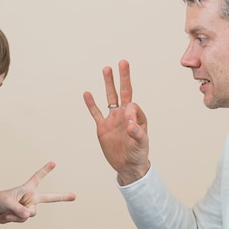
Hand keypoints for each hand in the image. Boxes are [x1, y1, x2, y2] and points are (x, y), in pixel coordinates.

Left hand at [0, 161, 74, 228]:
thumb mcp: (7, 202)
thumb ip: (18, 209)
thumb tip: (28, 215)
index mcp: (27, 189)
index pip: (37, 178)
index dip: (45, 171)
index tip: (53, 163)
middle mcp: (31, 198)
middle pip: (49, 199)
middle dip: (62, 197)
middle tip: (74, 196)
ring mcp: (28, 208)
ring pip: (30, 214)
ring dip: (17, 215)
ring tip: (7, 212)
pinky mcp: (24, 216)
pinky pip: (23, 220)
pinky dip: (13, 219)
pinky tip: (6, 216)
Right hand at [83, 60, 149, 184]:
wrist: (127, 166)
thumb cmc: (138, 154)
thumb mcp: (141, 144)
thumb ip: (137, 133)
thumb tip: (130, 124)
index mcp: (136, 116)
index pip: (133, 105)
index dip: (130, 111)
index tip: (129, 124)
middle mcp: (125, 114)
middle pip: (124, 92)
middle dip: (123, 77)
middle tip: (123, 62)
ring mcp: (113, 119)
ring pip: (110, 98)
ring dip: (108, 84)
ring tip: (106, 69)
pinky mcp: (102, 127)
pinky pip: (96, 113)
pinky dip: (91, 104)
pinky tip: (87, 93)